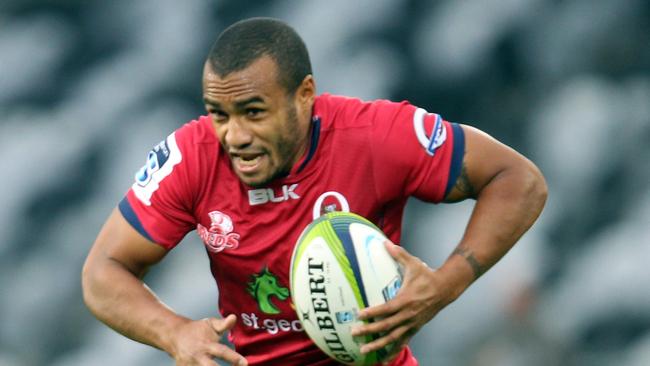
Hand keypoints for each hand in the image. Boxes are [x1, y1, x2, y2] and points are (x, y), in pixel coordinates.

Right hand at [170, 314, 246, 365]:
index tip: (245, 363)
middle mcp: (199, 357)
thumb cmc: (197, 330)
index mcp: (207, 345)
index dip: (234, 358)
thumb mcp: (210, 324)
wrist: (174, 335)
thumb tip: (234, 317)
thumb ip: (223, 324)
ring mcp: (190, 365)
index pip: (222, 352)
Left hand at [350, 242, 449, 363]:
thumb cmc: (427, 275)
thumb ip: (398, 253)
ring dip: (378, 345)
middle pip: (386, 326)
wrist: (446, 289)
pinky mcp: (415, 328)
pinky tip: (383, 358)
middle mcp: (408, 314)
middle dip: (370, 331)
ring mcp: (412, 323)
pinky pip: (402, 341)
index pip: (386, 308)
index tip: (359, 315)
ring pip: (393, 338)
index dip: (373, 312)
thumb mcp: (413, 263)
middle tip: (355, 333)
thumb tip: (385, 242)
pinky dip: (392, 350)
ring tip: (364, 350)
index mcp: (406, 300)